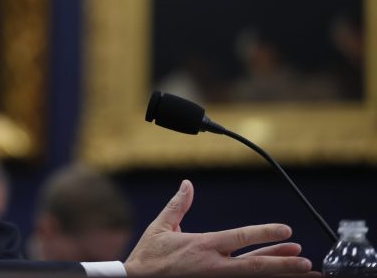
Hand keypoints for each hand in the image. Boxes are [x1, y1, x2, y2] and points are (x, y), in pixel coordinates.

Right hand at [123, 180, 313, 276]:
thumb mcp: (161, 227)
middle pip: (255, 266)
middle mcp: (213, 266)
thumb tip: (187, 184)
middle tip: (306, 261)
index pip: (239, 238)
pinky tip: (275, 277)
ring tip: (301, 270)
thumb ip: (178, 206)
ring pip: (253, 277)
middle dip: (282, 264)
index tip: (286, 230)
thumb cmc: (148, 257)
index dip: (264, 234)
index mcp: (202, 246)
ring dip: (277, 272)